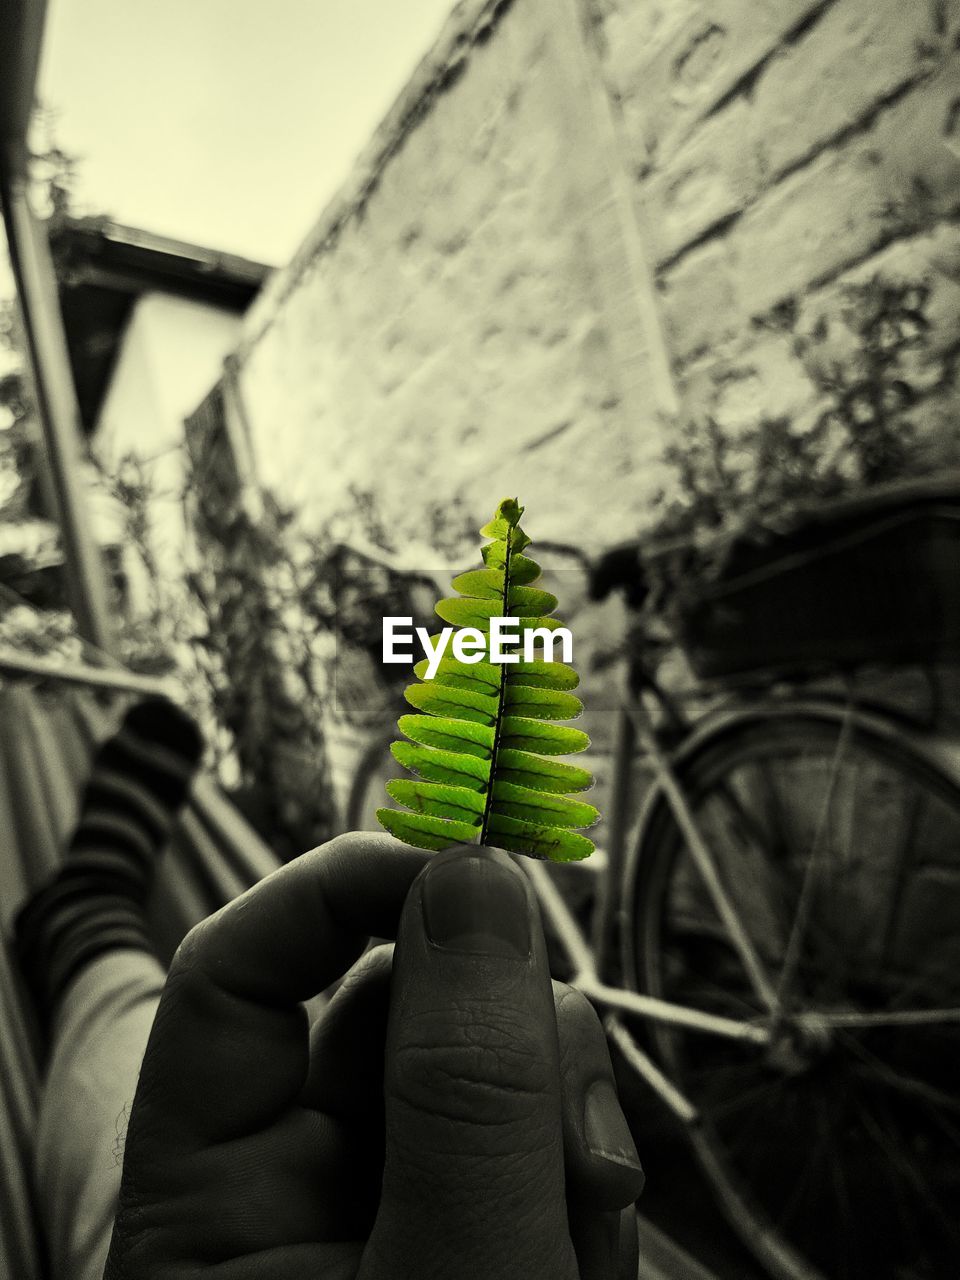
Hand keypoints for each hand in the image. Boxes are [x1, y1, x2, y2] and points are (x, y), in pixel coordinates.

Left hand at [104, 836, 643, 1278]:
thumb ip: (467, 1089)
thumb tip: (472, 880)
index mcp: (216, 1203)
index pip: (242, 974)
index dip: (343, 888)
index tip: (469, 861)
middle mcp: (297, 1193)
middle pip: (398, 1013)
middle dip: (507, 1051)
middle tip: (573, 1157)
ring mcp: (392, 1216)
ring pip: (489, 1074)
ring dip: (562, 1139)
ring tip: (584, 1253)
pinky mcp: (472, 1238)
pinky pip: (534, 1151)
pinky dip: (581, 1196)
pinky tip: (588, 1272)